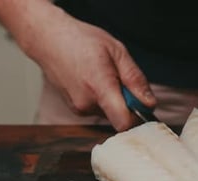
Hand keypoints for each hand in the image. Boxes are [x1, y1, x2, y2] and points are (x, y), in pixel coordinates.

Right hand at [23, 9, 154, 130]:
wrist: (48, 40)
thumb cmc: (82, 41)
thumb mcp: (117, 51)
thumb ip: (135, 79)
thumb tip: (149, 104)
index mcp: (100, 87)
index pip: (123, 122)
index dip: (139, 119)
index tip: (144, 108)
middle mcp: (87, 103)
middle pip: (120, 117)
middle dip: (128, 103)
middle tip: (121, 79)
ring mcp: (79, 108)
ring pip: (110, 113)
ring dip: (114, 100)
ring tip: (103, 75)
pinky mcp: (75, 109)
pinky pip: (99, 109)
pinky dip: (103, 99)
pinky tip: (93, 80)